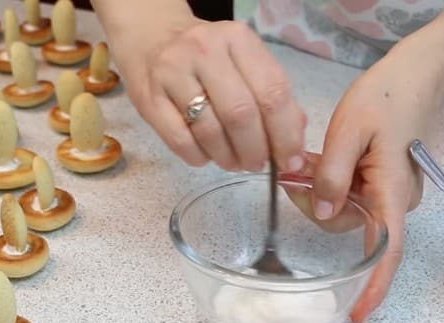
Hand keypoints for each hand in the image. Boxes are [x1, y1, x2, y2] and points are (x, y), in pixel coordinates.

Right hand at [110, 17, 306, 171]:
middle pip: (242, 114)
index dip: (287, 135)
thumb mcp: (243, 60)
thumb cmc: (207, 57)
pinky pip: (180, 141)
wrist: (150, 37)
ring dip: (228, 158)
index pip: (273, 92)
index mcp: (238, 39)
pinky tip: (206, 156)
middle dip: (256, 150)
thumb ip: (271, 95)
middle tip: (259, 164)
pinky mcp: (148, 98)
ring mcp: (173, 73)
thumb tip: (295, 142)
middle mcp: (205, 50)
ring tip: (234, 162)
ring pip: (210, 131)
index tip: (291, 161)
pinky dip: (199, 157)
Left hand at [295, 44, 443, 322]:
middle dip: (318, 207)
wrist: (409, 79)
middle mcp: (394, 202)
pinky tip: (323, 162)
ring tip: (312, 159)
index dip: (373, 286)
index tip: (359, 316)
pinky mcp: (380, 186)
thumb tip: (324, 216)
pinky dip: (331, 186)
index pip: (387, 251)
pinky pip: (351, 198)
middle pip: (352, 227)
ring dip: (322, 193)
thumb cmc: (383, 100)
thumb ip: (334, 176)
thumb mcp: (349, 133)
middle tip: (297, 172)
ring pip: (347, 212)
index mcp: (391, 192)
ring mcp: (389, 195)